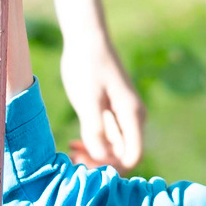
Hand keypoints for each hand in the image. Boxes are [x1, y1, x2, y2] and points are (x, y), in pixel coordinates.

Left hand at [59, 37, 145, 170]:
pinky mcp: (114, 112)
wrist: (87, 39)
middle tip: (72, 157)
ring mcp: (125, 115)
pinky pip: (108, 136)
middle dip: (99, 162)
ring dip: (94, 154)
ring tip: (71, 149)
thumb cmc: (86, 67)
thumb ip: (95, 128)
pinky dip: (93, 142)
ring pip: (114, 147)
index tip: (85, 160)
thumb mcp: (87, 100)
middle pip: (123, 155)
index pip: (132, 157)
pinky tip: (73, 142)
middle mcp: (135, 118)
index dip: (110, 166)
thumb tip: (101, 155)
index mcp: (132, 116)